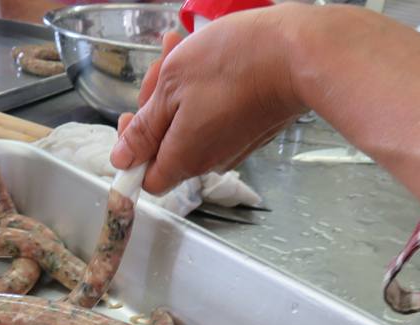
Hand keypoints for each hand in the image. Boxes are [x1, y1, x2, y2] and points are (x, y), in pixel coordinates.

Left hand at [110, 6, 303, 193]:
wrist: (297, 54)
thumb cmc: (233, 64)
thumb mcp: (170, 87)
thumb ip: (144, 129)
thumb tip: (122, 160)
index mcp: (183, 158)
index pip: (147, 179)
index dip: (132, 154)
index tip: (130, 120)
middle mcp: (208, 161)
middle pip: (166, 148)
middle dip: (154, 108)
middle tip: (158, 71)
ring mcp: (232, 146)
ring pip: (189, 126)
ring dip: (177, 91)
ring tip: (179, 49)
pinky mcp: (249, 130)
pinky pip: (214, 118)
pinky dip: (203, 92)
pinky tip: (205, 59)